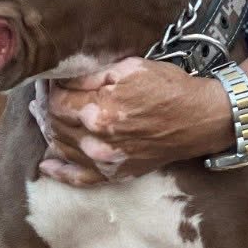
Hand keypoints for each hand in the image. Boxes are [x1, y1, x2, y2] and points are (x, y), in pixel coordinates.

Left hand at [38, 58, 229, 185]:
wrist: (201, 119)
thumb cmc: (170, 89)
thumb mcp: (130, 68)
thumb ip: (92, 75)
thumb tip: (63, 78)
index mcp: (100, 110)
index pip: (57, 101)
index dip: (50, 89)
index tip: (51, 82)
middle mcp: (99, 140)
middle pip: (55, 125)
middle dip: (47, 108)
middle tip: (47, 96)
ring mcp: (106, 161)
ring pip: (61, 148)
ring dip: (51, 132)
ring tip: (48, 117)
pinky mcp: (115, 173)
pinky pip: (79, 179)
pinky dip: (60, 173)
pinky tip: (47, 165)